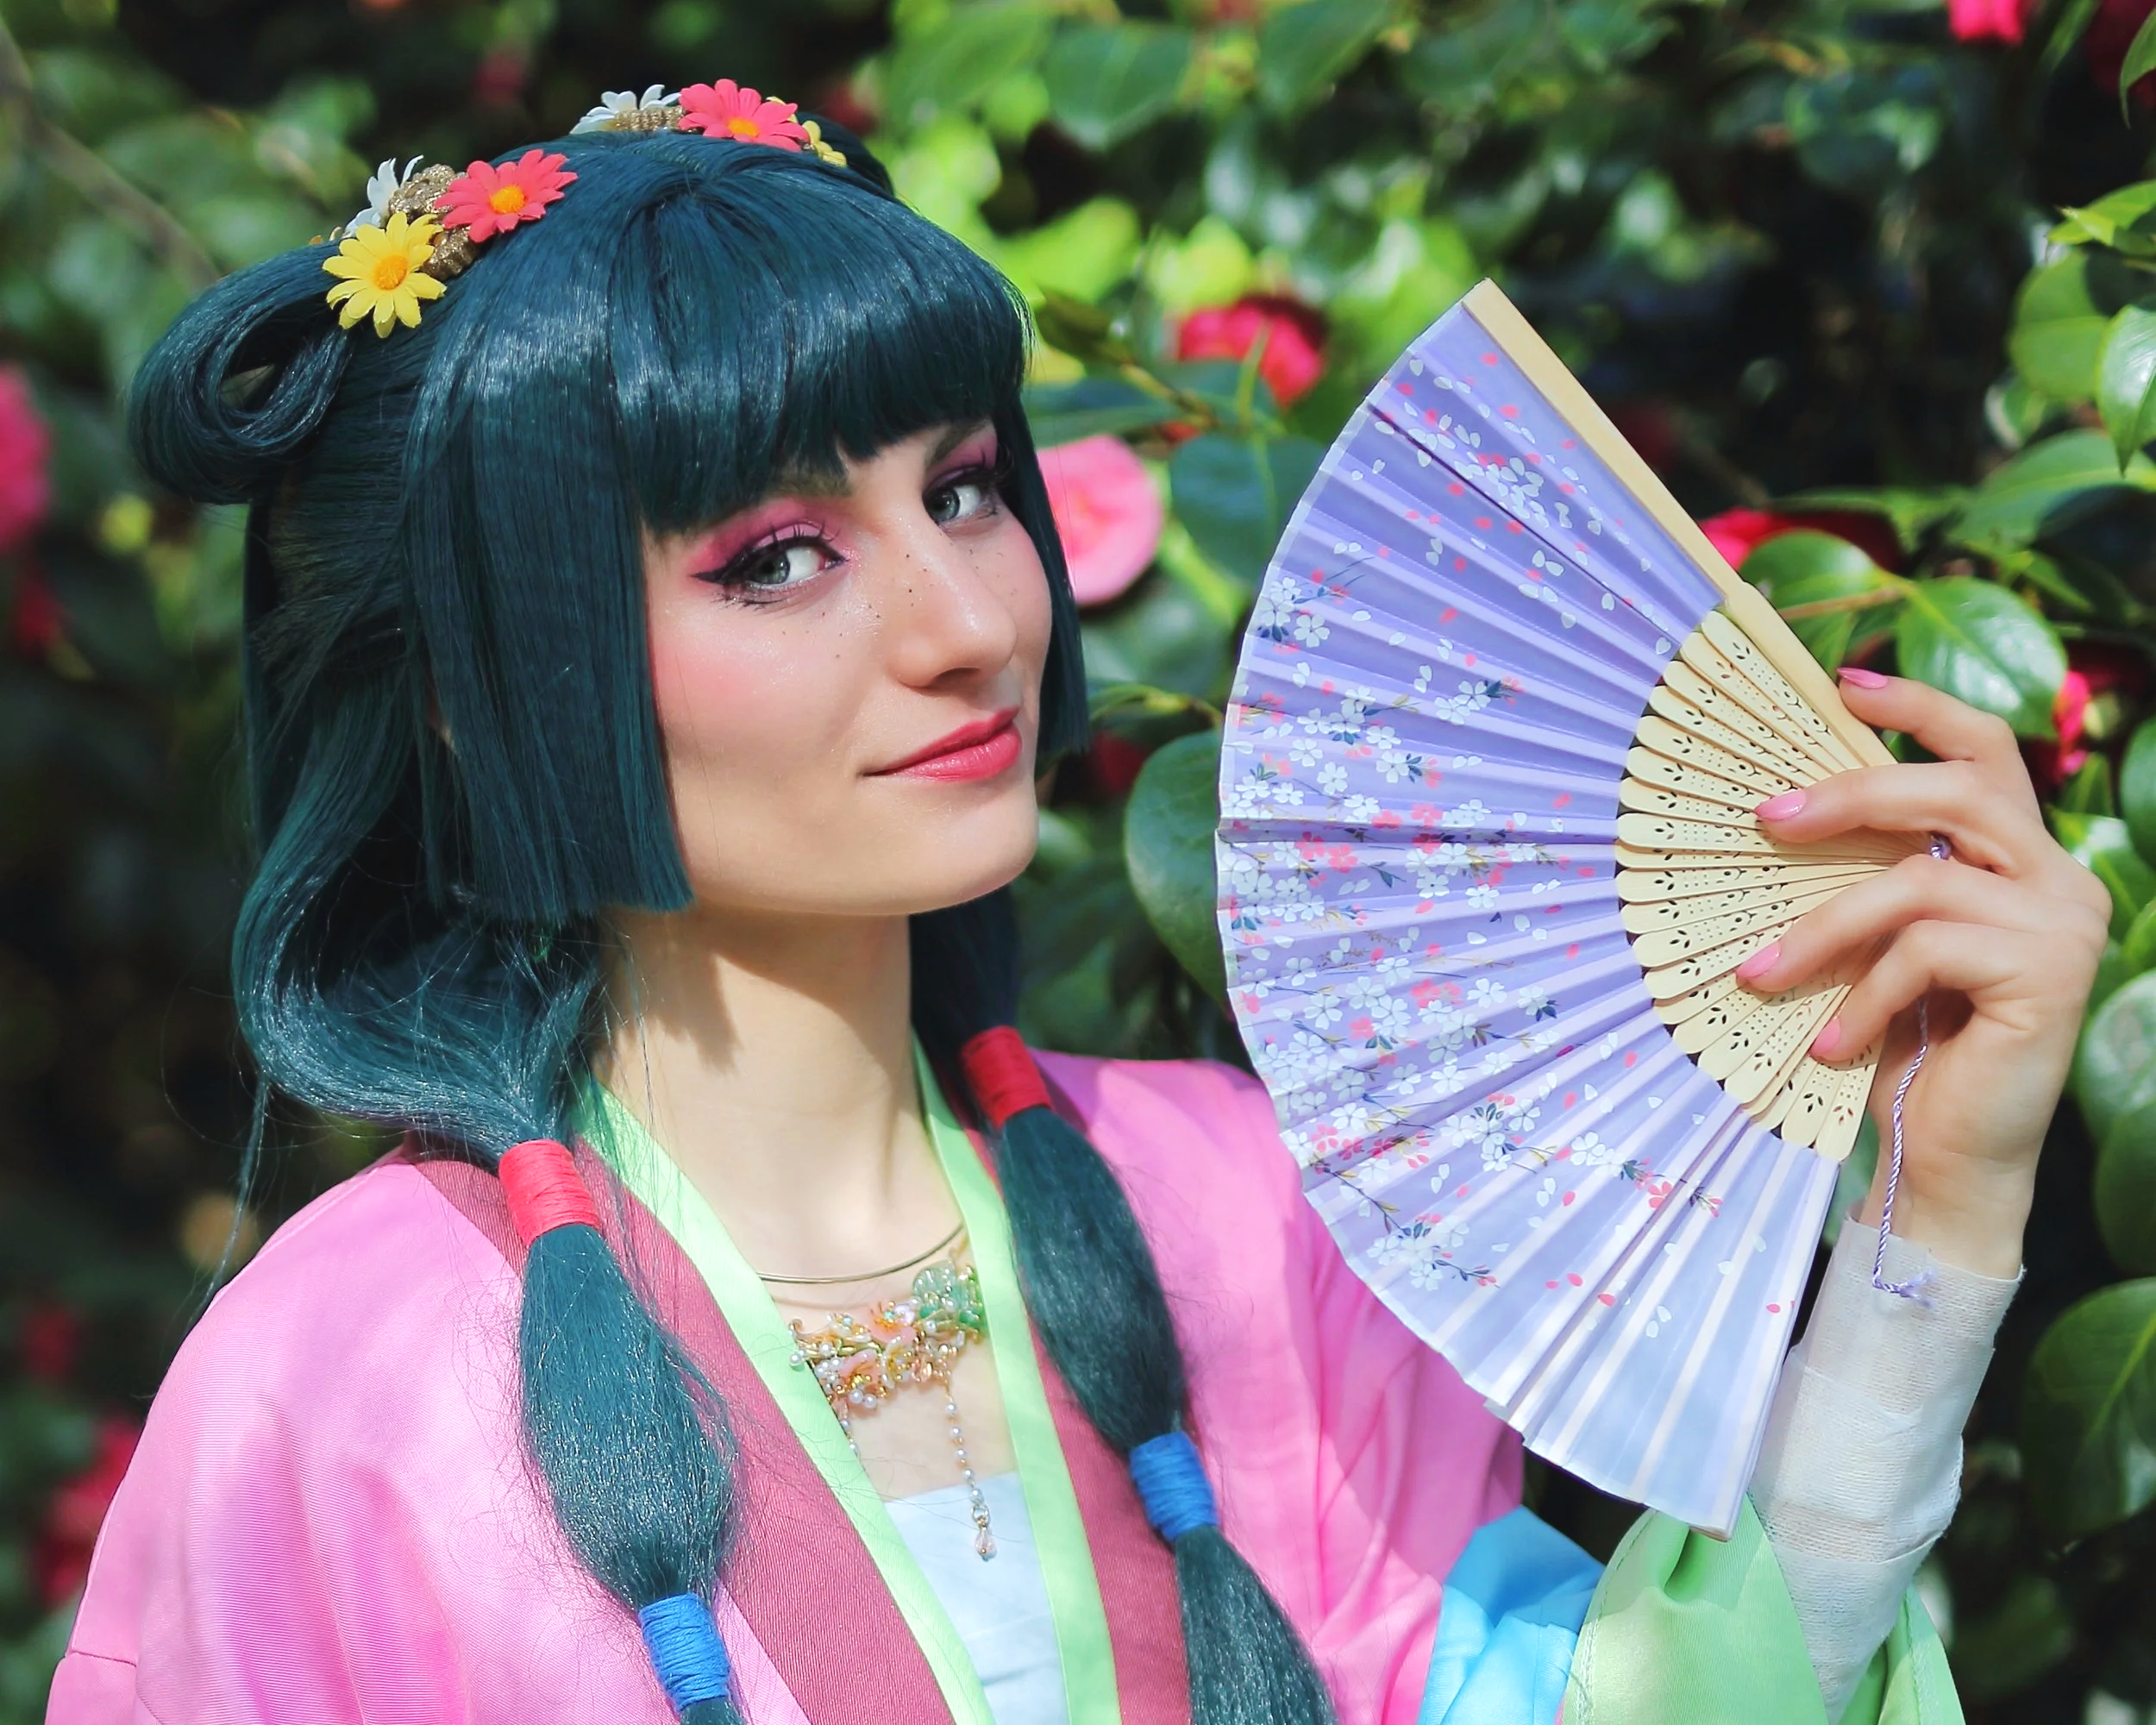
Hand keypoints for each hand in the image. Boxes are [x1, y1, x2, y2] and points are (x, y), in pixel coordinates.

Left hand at [1734, 670, 2109, 1277]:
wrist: (1947, 1159)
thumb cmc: (1904, 1049)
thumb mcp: (1881, 945)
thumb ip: (1873, 874)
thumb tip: (1782, 806)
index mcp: (2020, 857)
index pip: (1985, 749)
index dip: (1917, 708)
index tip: (1840, 684)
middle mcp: (2058, 877)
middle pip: (1955, 788)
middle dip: (1850, 795)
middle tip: (1766, 819)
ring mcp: (2062, 924)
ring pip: (1920, 881)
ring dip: (1823, 926)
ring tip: (1760, 974)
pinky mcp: (2047, 975)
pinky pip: (1926, 952)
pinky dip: (1864, 995)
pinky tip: (1830, 1043)